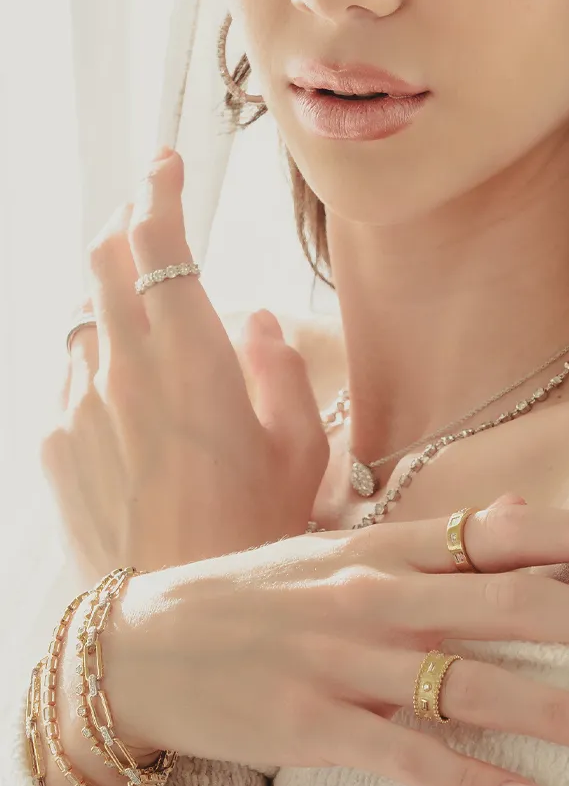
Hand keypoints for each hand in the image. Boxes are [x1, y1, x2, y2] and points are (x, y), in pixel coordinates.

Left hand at [39, 148, 328, 575]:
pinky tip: (131, 406)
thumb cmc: (252, 533)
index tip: (167, 167)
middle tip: (151, 220)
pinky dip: (100, 368)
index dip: (159, 191)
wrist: (174, 618)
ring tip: (152, 333)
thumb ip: (277, 368)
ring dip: (115, 305)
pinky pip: (72, 381)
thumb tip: (252, 320)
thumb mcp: (297, 449)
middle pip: (104, 262)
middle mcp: (123, 372)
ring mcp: (78, 409)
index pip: (158, 245)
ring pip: (86, 321)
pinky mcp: (55, 448)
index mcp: (192, 363)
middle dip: (126, 226)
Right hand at [105, 495, 568, 785]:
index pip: (491, 534)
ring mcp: (339, 661)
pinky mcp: (310, 725)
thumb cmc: (247, 593)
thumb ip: (420, 539)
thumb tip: (508, 516)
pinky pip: (406, 758)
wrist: (143, 641)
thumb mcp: (329, 550)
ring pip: (465, 682)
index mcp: (374, 548)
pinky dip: (469, 781)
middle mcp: (367, 596)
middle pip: (499, 604)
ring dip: (552, 706)